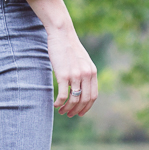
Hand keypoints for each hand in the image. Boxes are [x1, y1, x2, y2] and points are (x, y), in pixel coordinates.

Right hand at [25, 0, 97, 117]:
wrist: (62, 34)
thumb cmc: (70, 47)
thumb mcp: (82, 61)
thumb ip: (85, 73)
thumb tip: (82, 87)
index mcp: (92, 72)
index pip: (93, 96)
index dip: (87, 107)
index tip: (80, 113)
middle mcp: (86, 75)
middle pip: (85, 100)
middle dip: (77, 111)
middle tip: (69, 114)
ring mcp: (76, 75)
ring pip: (74, 100)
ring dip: (67, 109)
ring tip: (61, 111)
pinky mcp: (63, 75)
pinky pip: (63, 95)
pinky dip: (59, 103)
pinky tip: (55, 104)